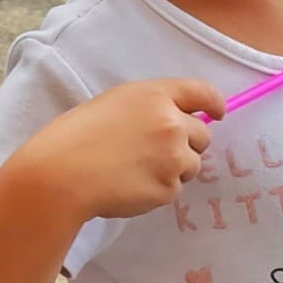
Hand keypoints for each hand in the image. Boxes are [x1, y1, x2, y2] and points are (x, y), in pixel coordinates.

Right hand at [12, 78, 222, 225]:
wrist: (64, 172)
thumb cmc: (80, 133)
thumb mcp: (117, 102)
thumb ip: (151, 107)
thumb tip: (177, 120)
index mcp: (157, 95)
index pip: (201, 92)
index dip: (214, 103)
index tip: (218, 113)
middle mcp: (172, 124)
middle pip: (202, 135)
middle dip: (188, 143)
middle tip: (157, 151)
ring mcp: (174, 158)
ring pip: (191, 165)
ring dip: (175, 168)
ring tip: (138, 168)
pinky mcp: (168, 189)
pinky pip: (174, 188)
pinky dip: (159, 189)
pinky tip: (132, 184)